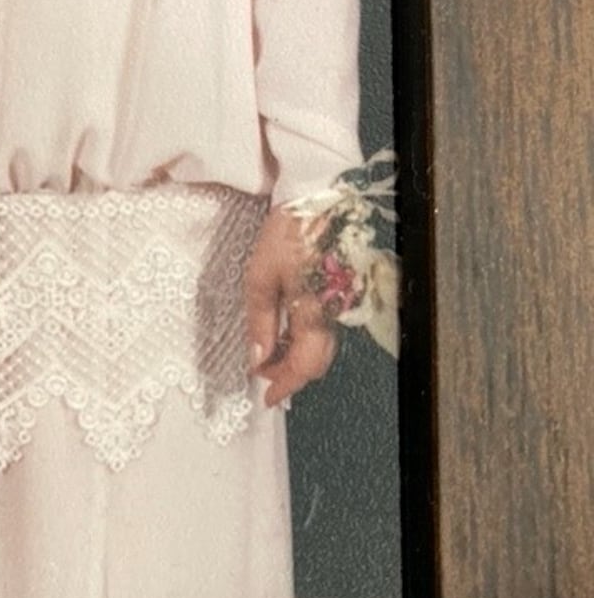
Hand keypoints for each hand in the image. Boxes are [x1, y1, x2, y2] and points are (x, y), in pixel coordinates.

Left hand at [245, 206, 337, 408]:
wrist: (317, 200)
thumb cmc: (287, 234)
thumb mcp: (260, 275)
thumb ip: (260, 320)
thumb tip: (257, 357)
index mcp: (315, 312)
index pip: (304, 366)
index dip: (285, 385)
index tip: (266, 398)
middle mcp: (334, 314)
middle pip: (316, 362)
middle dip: (290, 375)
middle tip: (263, 375)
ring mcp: (340, 304)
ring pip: (321, 347)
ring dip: (297, 358)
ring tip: (269, 355)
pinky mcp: (339, 294)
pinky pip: (324, 330)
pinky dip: (304, 340)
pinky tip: (285, 334)